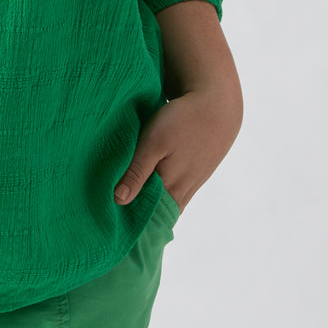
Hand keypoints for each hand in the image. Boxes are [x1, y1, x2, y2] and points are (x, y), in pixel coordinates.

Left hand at [113, 83, 241, 214]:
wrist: (218, 107)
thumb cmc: (182, 122)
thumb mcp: (154, 143)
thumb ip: (137, 172)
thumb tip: (119, 200)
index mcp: (170, 186)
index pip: (146, 215)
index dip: (128, 218)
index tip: (109, 219)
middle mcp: (182, 191)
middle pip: (157, 213)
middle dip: (138, 214)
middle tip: (115, 215)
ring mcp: (192, 184)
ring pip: (168, 204)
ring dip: (151, 205)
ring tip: (129, 203)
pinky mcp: (197, 174)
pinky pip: (177, 193)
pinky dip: (163, 195)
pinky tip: (153, 188)